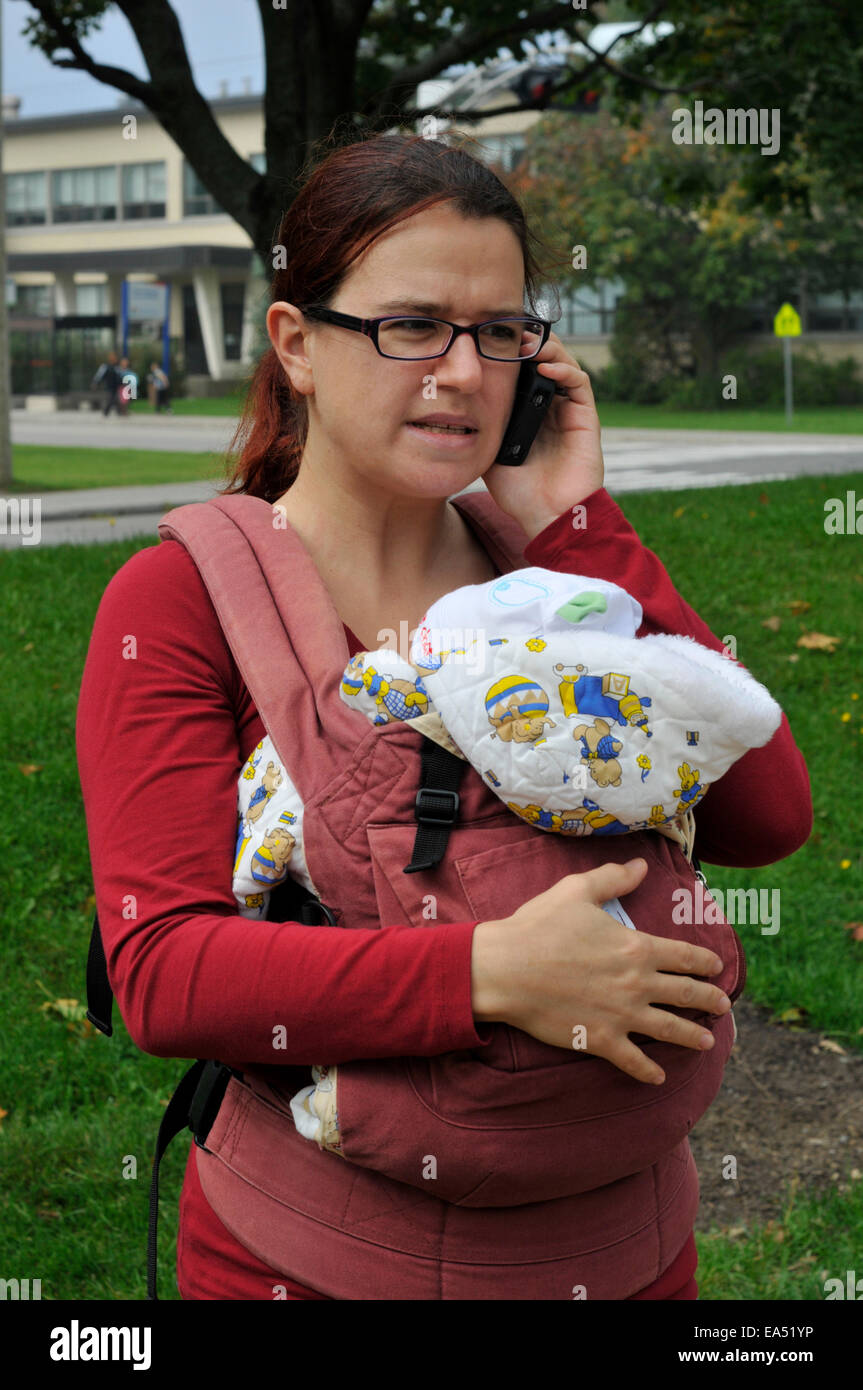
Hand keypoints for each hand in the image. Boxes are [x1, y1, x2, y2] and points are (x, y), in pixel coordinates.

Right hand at [471, 859, 730, 1085]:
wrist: (505, 968)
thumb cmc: (539, 926)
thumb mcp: (577, 891)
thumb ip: (614, 878)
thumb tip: (641, 865)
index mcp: (635, 947)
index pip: (683, 956)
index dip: (705, 962)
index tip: (717, 967)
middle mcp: (636, 983)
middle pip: (685, 994)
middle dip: (709, 999)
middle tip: (724, 1005)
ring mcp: (621, 1015)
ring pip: (668, 1029)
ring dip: (692, 1036)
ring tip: (708, 1042)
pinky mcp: (600, 1039)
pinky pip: (632, 1060)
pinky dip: (648, 1071)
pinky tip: (659, 1077)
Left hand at [482, 331, 604, 541]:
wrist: (547, 517)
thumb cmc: (519, 492)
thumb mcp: (488, 453)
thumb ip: (480, 427)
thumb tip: (454, 403)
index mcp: (527, 411)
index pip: (522, 370)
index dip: (510, 352)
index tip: (490, 340)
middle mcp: (550, 406)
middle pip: (544, 359)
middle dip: (528, 342)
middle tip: (507, 334)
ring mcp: (570, 410)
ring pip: (563, 363)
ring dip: (546, 348)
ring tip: (525, 345)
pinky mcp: (586, 418)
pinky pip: (580, 383)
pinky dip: (564, 369)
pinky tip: (544, 368)